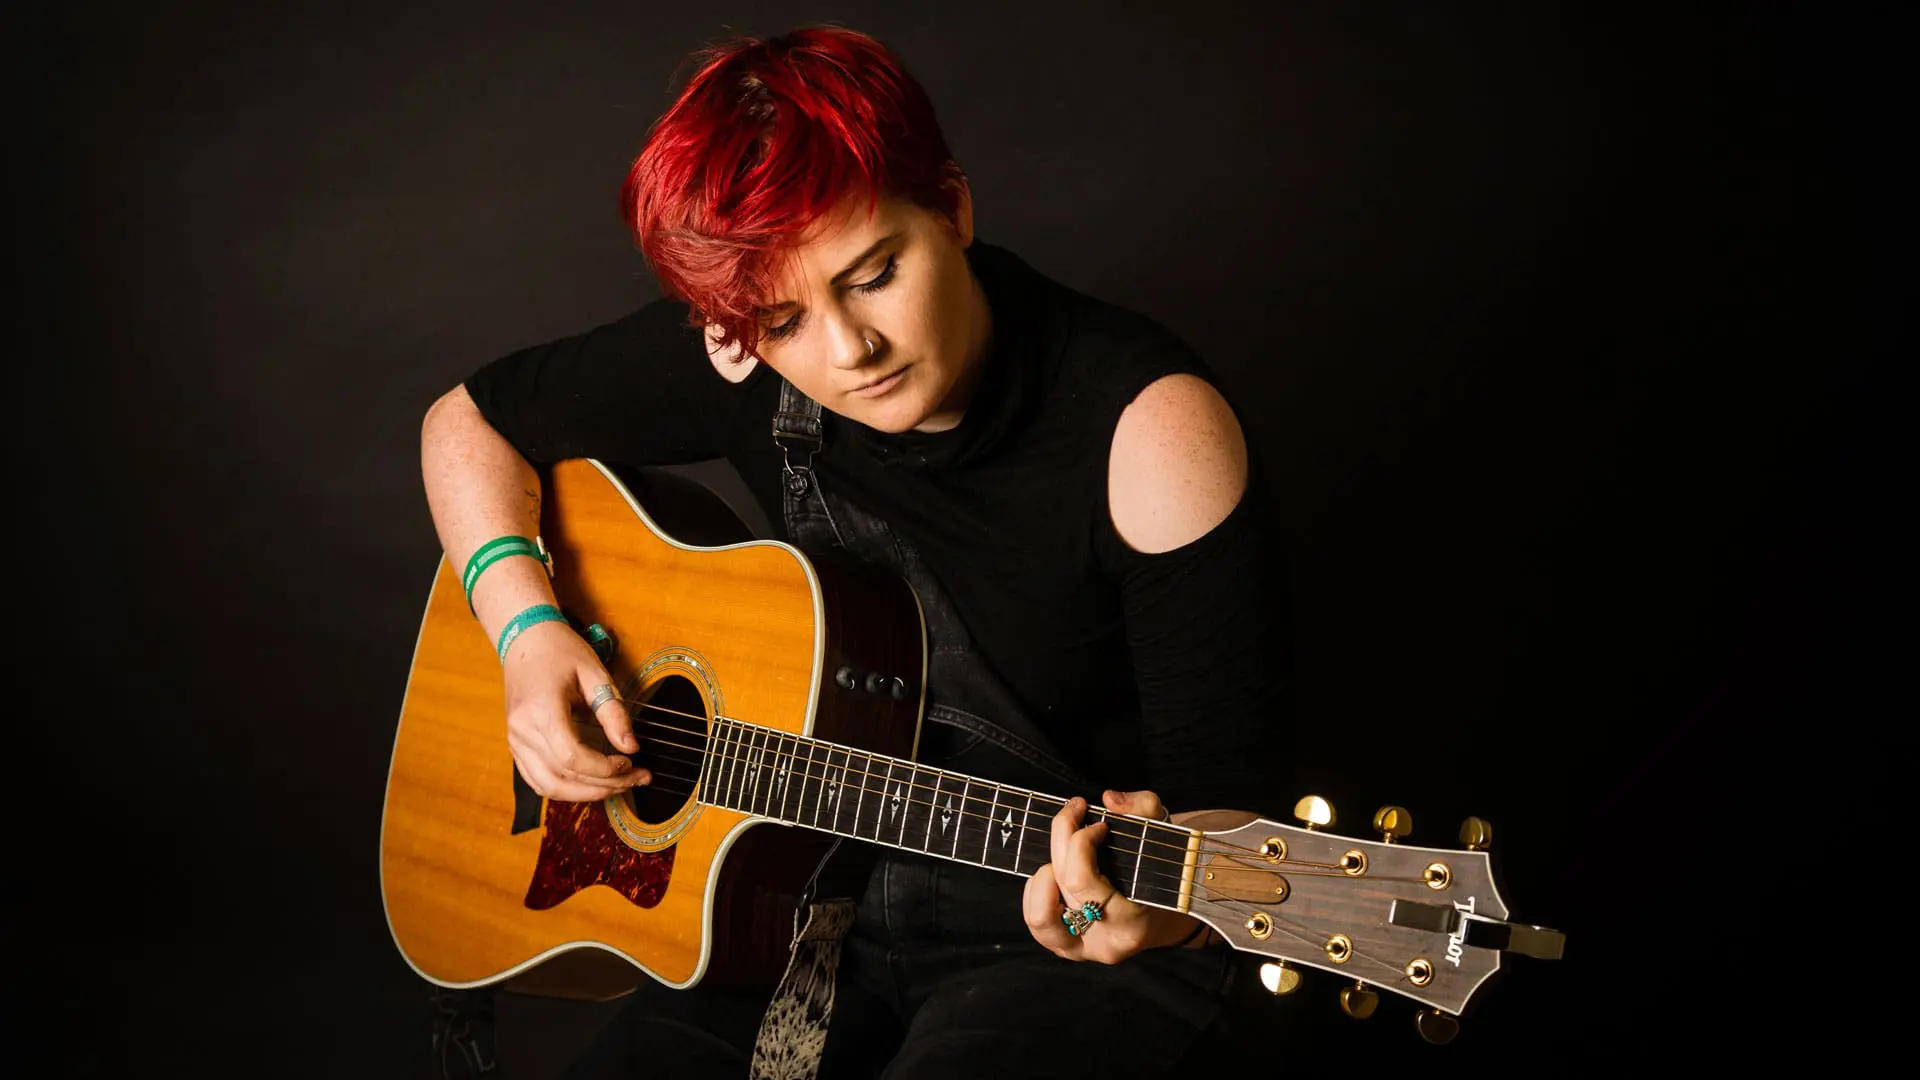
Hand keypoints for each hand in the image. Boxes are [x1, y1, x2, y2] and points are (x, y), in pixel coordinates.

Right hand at [501, 621, 651, 802]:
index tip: (630, 760)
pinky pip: (537, 780)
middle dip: (603, 786)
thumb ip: (613, 712)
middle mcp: (522, 731)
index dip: (605, 768)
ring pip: (548, 787)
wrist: (526, 640)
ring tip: (618, 785)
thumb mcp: (595, 674)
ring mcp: (515, 741)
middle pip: (562, 778)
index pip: (572, 757)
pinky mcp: (516, 746)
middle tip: (636, 778)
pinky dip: (565, 789)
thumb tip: (632, 747)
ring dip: (585, 794)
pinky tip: (592, 783)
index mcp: (541, 710)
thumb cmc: (561, 651)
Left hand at [1021, 789, 1203, 962]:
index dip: (1080, 841)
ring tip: (1063, 852)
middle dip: (1063, 837)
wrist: (1166, 917)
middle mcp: (1104, 942)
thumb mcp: (1165, 837)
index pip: (1081, 880)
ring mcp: (1081, 950)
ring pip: (1039, 915)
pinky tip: (1055, 869)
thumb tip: (1110, 800)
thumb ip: (1143, 809)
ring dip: (1043, 875)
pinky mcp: (1064, 948)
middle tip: (1075, 813)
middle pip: (1061, 885)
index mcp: (1131, 922)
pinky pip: (1035, 920)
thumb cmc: (1165, 875)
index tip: (1098, 823)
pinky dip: (1037, 890)